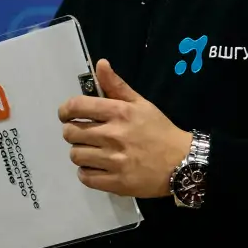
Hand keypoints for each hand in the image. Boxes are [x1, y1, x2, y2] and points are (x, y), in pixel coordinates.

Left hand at [59, 59, 191, 197]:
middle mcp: (113, 135)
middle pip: (70, 133)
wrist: (182, 162)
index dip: (65, 110)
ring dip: (80, 153)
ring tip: (92, 152)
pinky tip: (97, 168)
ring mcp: (114, 161)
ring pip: (75, 155)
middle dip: (73, 132)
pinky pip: (85, 177)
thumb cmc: (160, 130)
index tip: (66, 115)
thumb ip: (117, 86)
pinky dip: (87, 173)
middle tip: (84, 135)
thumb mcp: (141, 104)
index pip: (76, 107)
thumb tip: (100, 64)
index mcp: (119, 112)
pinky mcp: (116, 183)